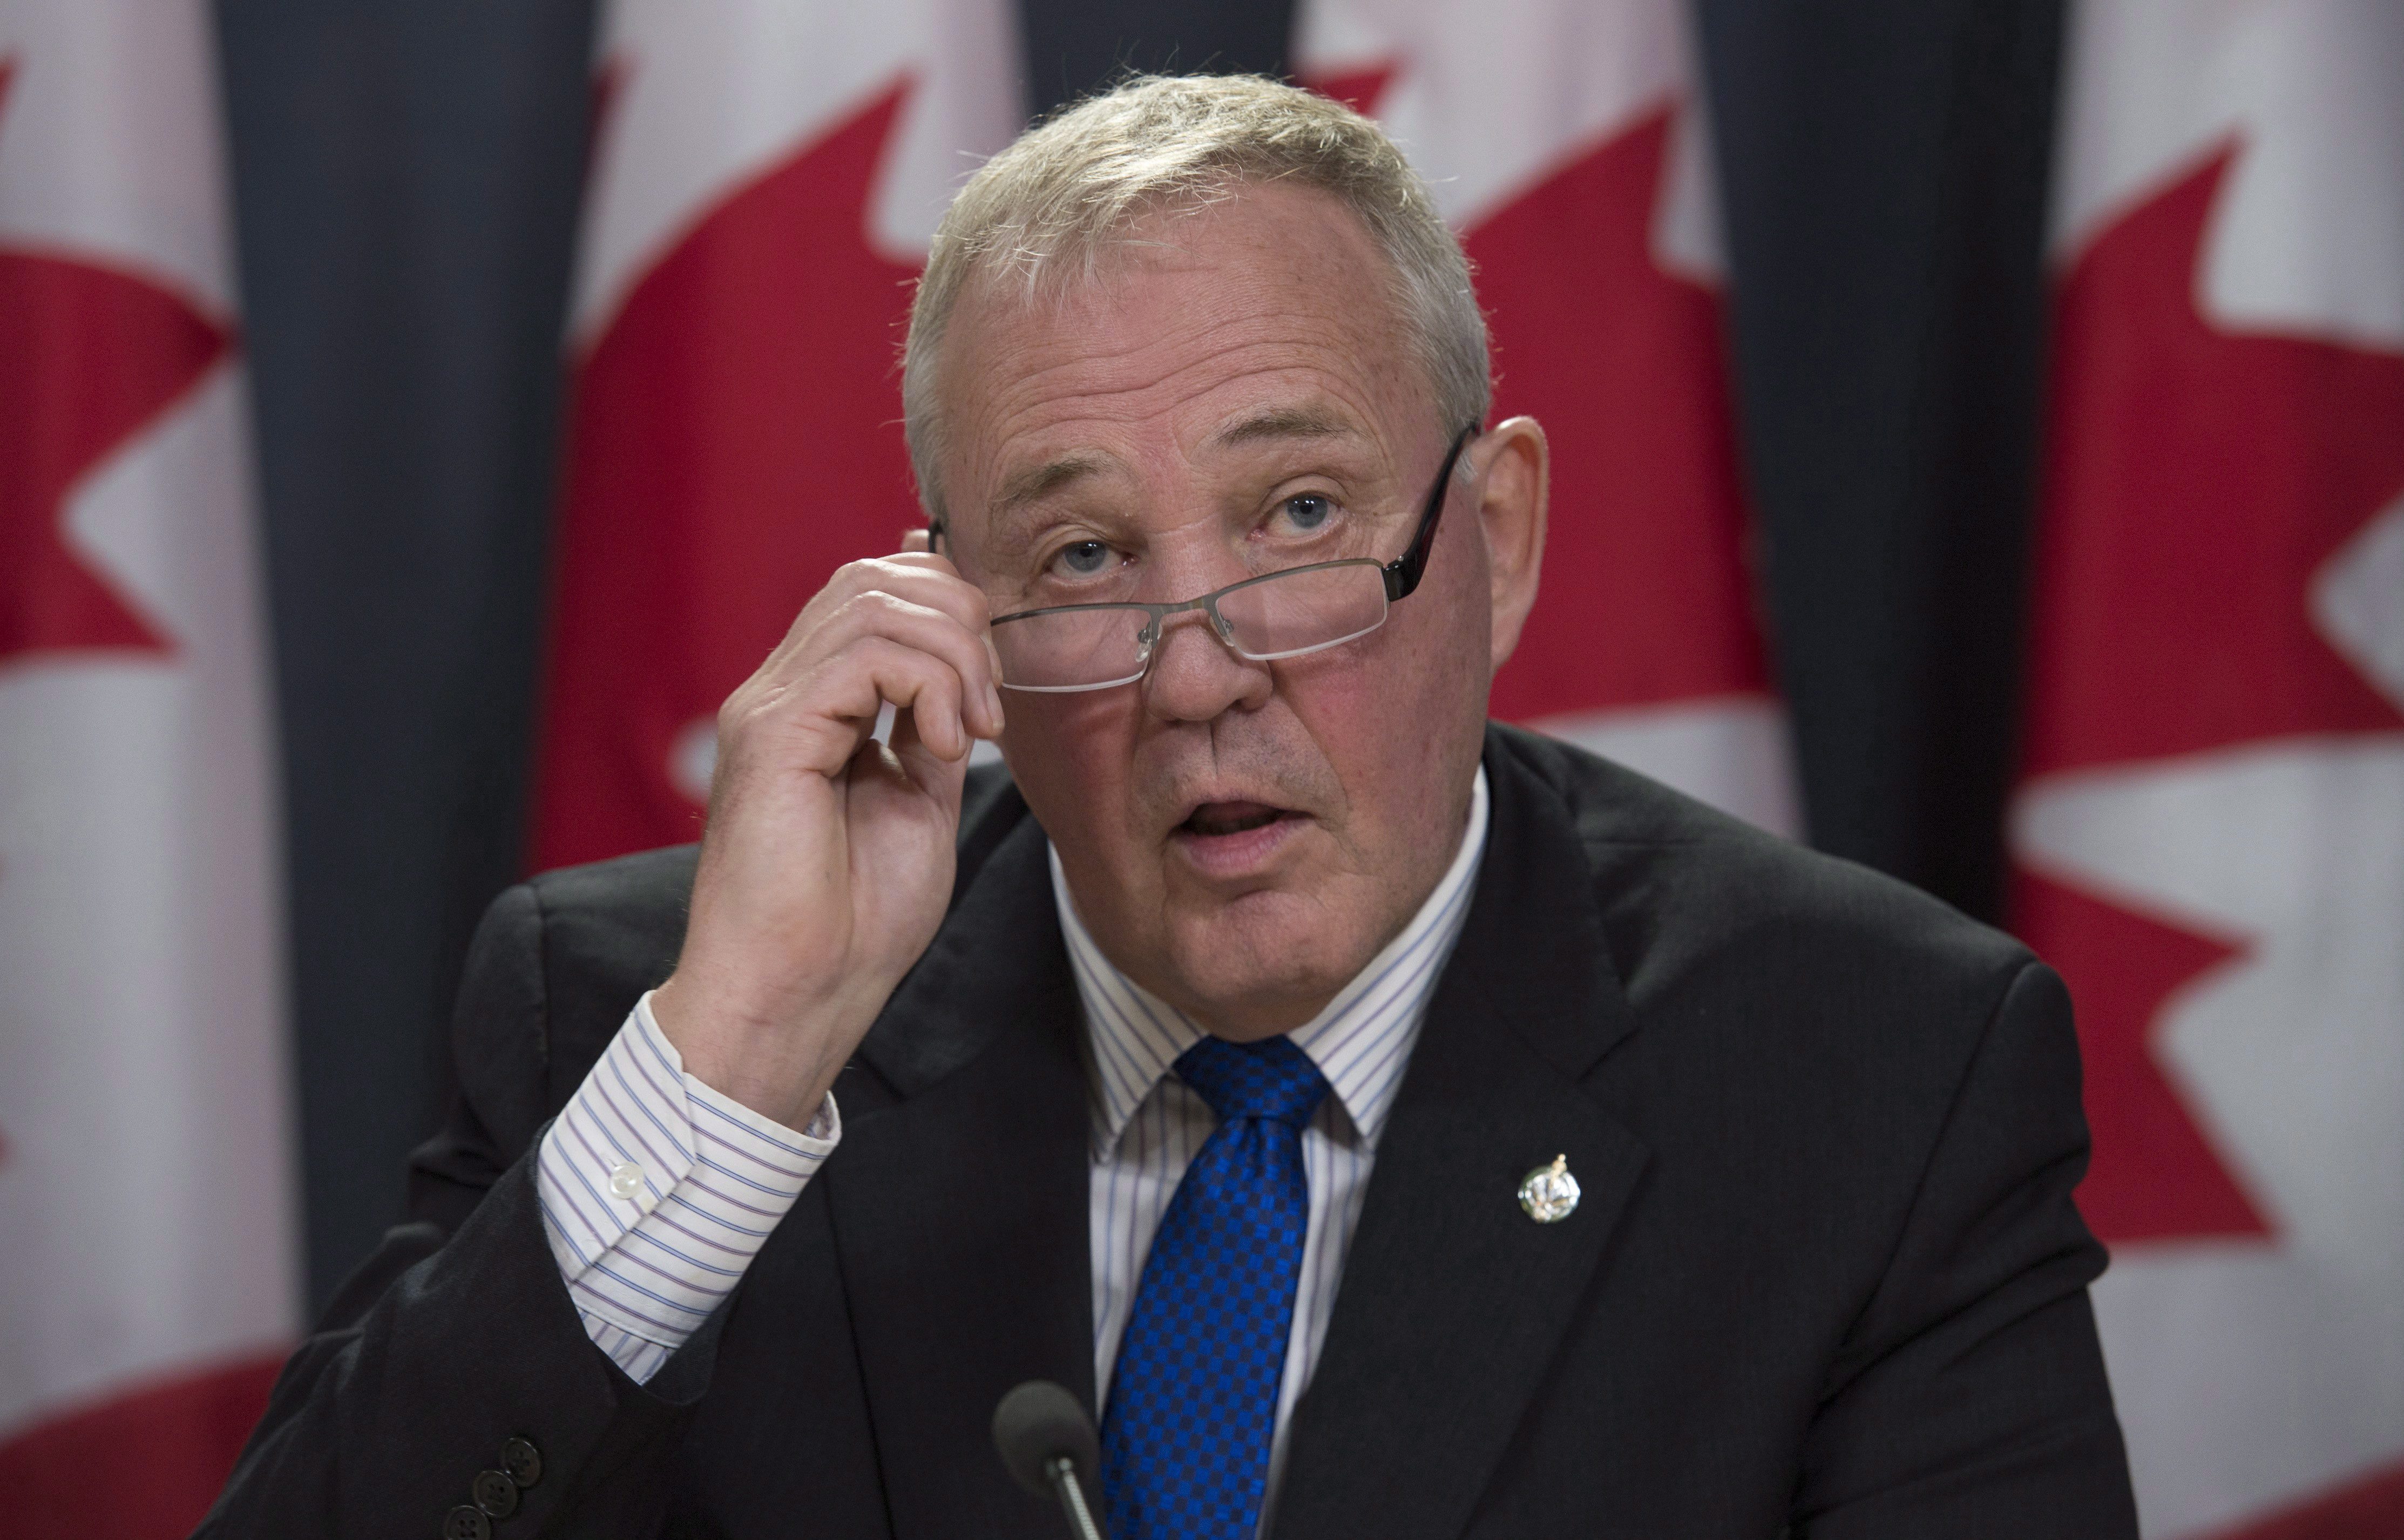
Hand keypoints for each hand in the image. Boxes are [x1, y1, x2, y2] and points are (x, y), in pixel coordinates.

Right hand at [650, 539, 1004, 1128]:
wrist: (800, 992)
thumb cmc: (854, 922)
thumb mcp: (919, 803)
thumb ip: (932, 732)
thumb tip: (967, 677)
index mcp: (814, 705)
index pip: (877, 592)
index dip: (950, 609)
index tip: (992, 687)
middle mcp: (783, 691)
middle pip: (874, 577)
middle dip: (959, 620)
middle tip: (988, 707)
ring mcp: (770, 706)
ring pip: (872, 600)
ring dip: (953, 654)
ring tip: (971, 729)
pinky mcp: (773, 731)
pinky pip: (862, 654)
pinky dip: (927, 683)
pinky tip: (943, 743)